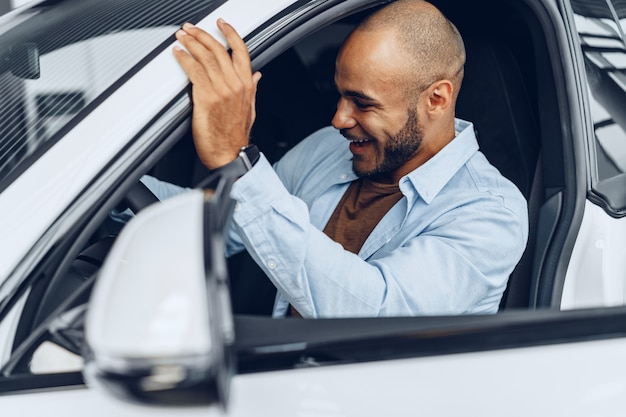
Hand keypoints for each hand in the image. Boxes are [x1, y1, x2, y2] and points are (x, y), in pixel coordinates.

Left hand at [173, 20, 261, 169]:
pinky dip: (184, 59)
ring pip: (205, 57)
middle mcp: (235, 84)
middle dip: (203, 34)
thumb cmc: (236, 135)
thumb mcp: (251, 109)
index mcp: (247, 85)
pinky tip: (179, 54)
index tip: (221, 25)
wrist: (230, 154)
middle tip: (191, 29)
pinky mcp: (206, 98)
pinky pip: (193, 71)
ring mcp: (221, 90)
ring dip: (191, 43)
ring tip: (182, 36)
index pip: (241, 51)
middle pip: (219, 49)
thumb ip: (252, 88)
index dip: (230, 33)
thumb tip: (256, 75)